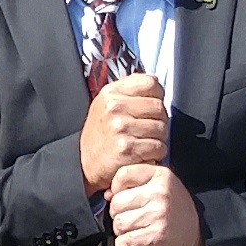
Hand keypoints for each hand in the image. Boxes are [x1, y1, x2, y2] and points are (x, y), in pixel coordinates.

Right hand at [74, 71, 167, 196]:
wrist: (84, 164)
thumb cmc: (100, 134)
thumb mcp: (107, 103)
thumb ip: (130, 89)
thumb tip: (155, 81)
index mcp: (111, 93)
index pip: (151, 83)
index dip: (157, 96)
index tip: (150, 107)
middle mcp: (114, 107)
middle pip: (159, 107)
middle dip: (159, 120)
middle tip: (148, 130)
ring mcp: (120, 127)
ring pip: (161, 128)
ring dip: (158, 139)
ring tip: (144, 142)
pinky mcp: (126, 148)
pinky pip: (158, 147)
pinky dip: (155, 154)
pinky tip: (143, 154)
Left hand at [104, 168, 203, 245]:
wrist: (200, 233)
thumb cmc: (176, 210)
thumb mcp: (162, 186)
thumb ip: (137, 184)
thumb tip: (107, 194)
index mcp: (160, 175)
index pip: (123, 174)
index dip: (116, 188)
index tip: (122, 197)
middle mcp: (159, 192)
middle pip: (116, 202)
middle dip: (118, 214)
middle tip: (130, 218)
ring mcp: (158, 214)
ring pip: (119, 223)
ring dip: (122, 231)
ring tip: (135, 229)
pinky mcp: (156, 235)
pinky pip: (124, 241)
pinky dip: (125, 245)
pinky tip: (135, 242)